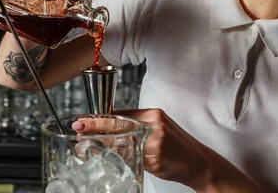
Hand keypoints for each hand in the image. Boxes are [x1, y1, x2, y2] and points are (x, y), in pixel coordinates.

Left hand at [72, 108, 211, 188]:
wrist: (199, 162)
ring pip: (122, 141)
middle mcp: (154, 123)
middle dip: (96, 126)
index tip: (83, 120)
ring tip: (86, 144)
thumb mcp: (158, 130)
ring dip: (102, 143)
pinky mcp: (155, 156)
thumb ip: (137, 127)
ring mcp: (154, 140)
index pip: (120, 113)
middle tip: (78, 127)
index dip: (99, 117)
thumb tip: (110, 129)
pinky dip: (117, 157)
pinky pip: (131, 156)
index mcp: (153, 114)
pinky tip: (108, 157)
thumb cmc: (177, 147)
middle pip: (118, 124)